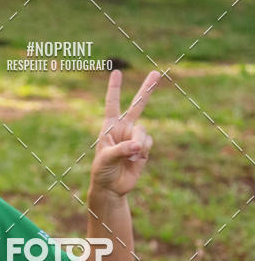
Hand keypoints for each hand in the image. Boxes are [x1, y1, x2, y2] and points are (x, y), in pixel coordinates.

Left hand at [89, 69, 159, 197]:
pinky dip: (143, 151)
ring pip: (143, 131)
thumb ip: (122, 149)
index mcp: (109, 127)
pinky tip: (135, 160)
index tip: (116, 72)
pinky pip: (148, 143)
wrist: (111, 188)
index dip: (114, 89)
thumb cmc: (102, 171)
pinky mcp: (143, 149)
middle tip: (157, 73)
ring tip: (130, 156)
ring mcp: (135, 138)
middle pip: (137, 105)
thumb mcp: (106, 159)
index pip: (112, 104)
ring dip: (138, 143)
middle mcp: (123, 129)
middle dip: (147, 89)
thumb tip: (139, 146)